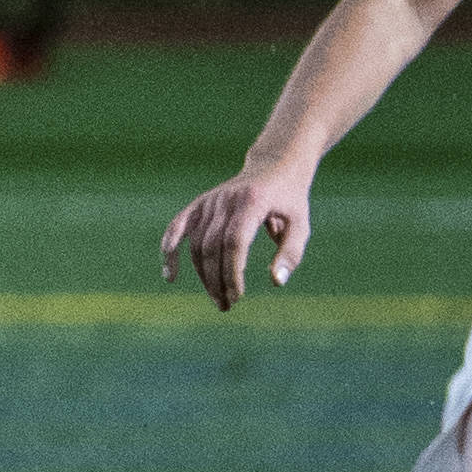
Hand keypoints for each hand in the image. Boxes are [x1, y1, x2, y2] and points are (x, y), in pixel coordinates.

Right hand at [160, 166, 313, 309]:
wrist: (274, 166)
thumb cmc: (290, 201)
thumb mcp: (301, 225)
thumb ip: (290, 253)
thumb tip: (276, 282)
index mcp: (252, 202)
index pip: (235, 242)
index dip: (233, 272)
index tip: (238, 295)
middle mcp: (226, 199)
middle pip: (213, 247)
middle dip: (217, 280)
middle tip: (226, 305)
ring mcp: (210, 200)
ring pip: (197, 244)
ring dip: (203, 275)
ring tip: (217, 299)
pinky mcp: (200, 203)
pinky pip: (178, 227)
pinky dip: (170, 250)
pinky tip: (170, 275)